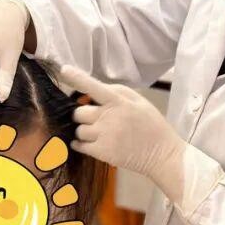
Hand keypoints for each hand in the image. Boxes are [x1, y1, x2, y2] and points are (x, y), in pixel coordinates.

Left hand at [57, 65, 186, 203]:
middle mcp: (108, 117)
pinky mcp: (101, 152)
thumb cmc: (152, 125)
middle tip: (96, 119)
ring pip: (78, 130)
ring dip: (84, 131)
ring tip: (99, 134)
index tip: (63, 70)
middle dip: (84, 115)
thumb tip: (96, 88)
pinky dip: (80, 144)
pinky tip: (91, 143)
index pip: (93, 87)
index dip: (77, 78)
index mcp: (119, 102)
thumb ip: (118, 92)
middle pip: (79, 112)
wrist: (161, 154)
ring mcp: (103, 136)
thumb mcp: (140, 101)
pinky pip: (79, 145)